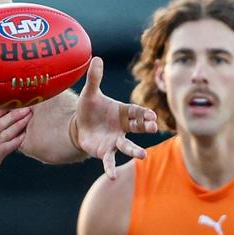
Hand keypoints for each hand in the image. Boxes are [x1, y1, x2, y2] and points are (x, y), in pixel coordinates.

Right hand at [0, 107, 32, 187]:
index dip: (5, 110)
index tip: (16, 103)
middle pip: (1, 122)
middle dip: (15, 114)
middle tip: (28, 106)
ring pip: (4, 132)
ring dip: (18, 124)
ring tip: (28, 117)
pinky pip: (4, 148)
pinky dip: (14, 142)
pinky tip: (23, 137)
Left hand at [72, 57, 158, 178]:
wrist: (79, 126)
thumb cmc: (89, 108)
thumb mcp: (90, 93)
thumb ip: (94, 78)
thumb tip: (96, 58)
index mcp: (124, 112)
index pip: (137, 112)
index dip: (144, 113)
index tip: (152, 115)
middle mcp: (123, 127)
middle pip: (137, 127)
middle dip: (145, 127)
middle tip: (154, 127)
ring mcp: (116, 140)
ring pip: (127, 145)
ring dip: (135, 150)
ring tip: (142, 156)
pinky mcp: (105, 151)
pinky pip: (109, 161)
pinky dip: (111, 168)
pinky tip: (112, 176)